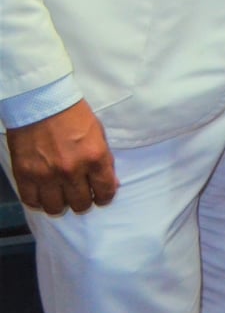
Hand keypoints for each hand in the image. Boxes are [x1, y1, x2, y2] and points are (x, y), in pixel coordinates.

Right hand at [5, 100, 116, 215]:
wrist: (41, 104)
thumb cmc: (74, 115)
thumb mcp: (98, 134)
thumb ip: (104, 161)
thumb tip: (111, 184)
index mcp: (94, 157)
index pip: (105, 191)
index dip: (105, 197)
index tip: (101, 196)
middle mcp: (71, 170)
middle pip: (81, 204)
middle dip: (84, 201)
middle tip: (81, 194)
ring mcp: (46, 175)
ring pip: (56, 208)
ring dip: (61, 204)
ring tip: (62, 195)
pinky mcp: (25, 176)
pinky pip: (32, 202)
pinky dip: (39, 201)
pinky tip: (44, 193)